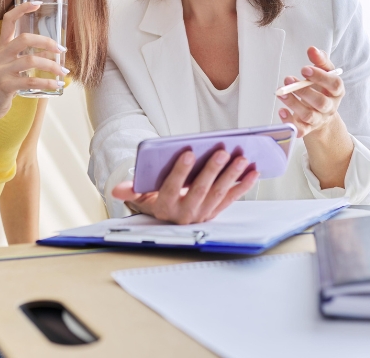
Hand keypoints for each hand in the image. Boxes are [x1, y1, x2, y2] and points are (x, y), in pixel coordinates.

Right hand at [0, 1, 69, 122]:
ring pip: (31, 60)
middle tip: (61, 50)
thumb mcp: (11, 67)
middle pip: (25, 39)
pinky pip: (30, 81)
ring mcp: (1, 70)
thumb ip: (27, 57)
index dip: (22, 9)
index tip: (38, 3)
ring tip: (64, 72)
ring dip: (52, 66)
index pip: (8, 21)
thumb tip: (54, 53)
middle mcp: (0, 55)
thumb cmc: (2, 85)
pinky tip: (57, 85)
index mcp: (2, 47)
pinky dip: (47, 83)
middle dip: (47, 42)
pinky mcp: (5, 86)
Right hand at [110, 148, 258, 224]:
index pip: (172, 187)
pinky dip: (243, 185)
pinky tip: (253, 171)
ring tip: (241, 158)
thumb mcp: (142, 196)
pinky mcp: (217, 211)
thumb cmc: (156, 198)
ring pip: (219, 193)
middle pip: (200, 190)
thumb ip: (132, 190)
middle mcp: (185, 213)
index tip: (189, 153)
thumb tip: (116, 190)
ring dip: (231, 176)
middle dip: (211, 170)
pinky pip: (232, 198)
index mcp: (165, 206)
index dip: (180, 171)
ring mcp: (203, 213)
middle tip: (221, 151)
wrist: (169, 218)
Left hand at [276, 47, 344, 138]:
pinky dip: (290, 122)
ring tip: (281, 93)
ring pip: (308, 115)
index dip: (320, 77)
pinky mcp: (307, 129)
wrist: (322, 113)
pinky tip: (282, 111)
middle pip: (321, 103)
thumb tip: (312, 49)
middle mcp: (330, 107)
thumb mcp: (324, 73)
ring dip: (293, 103)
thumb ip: (320, 60)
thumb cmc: (322, 88)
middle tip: (289, 79)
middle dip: (304, 91)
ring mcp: (319, 119)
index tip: (304, 68)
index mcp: (337, 92)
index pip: (334, 85)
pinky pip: (300, 129)